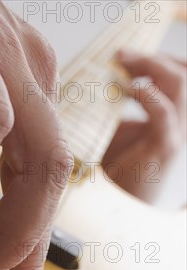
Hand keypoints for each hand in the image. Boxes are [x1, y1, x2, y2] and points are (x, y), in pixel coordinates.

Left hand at [102, 50, 185, 202]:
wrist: (117, 207)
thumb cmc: (114, 171)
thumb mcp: (115, 131)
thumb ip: (115, 108)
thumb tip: (99, 82)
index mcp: (168, 117)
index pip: (177, 75)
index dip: (152, 60)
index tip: (121, 56)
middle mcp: (177, 122)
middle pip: (181, 73)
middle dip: (151, 57)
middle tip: (120, 54)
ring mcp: (174, 134)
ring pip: (179, 84)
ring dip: (150, 67)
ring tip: (122, 64)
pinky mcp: (164, 147)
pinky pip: (165, 113)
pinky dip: (149, 94)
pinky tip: (130, 88)